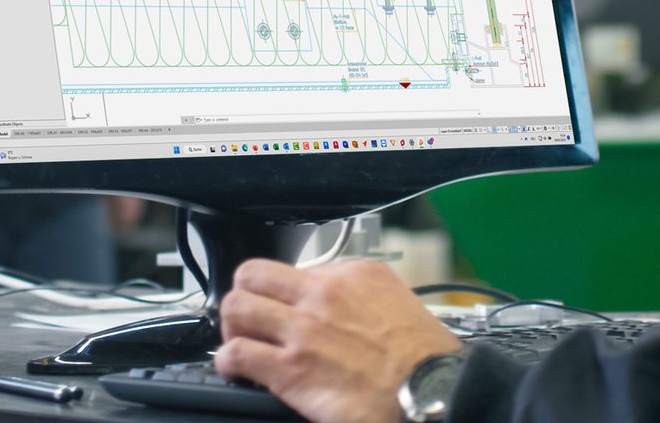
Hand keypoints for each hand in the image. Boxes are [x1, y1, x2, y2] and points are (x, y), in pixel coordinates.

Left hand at [216, 258, 463, 422]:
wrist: (431, 392)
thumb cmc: (425, 359)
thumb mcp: (400, 304)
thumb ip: (363, 298)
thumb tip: (342, 308)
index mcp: (354, 274)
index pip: (298, 266)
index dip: (288, 292)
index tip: (288, 307)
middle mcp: (324, 294)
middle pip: (253, 274)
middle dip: (245, 294)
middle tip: (250, 317)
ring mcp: (303, 329)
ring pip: (237, 307)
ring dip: (231, 326)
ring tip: (239, 341)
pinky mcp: (289, 368)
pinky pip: (236, 354)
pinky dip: (228, 363)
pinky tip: (236, 371)